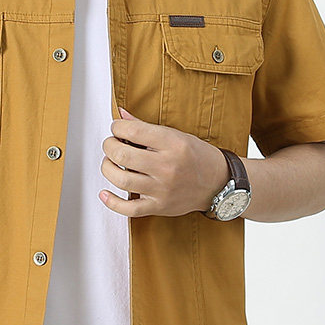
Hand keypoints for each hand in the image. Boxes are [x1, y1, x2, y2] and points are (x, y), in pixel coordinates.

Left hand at [99, 107, 229, 216]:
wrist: (219, 183)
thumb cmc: (198, 157)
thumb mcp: (176, 135)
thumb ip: (145, 127)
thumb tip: (121, 115)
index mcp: (173, 144)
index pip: (132, 131)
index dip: (117, 128)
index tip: (117, 129)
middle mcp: (167, 167)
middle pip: (122, 155)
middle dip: (109, 146)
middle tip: (111, 144)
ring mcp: (162, 189)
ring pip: (121, 179)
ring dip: (107, 168)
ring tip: (110, 163)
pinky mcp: (159, 206)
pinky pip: (129, 209)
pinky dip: (112, 202)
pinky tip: (105, 193)